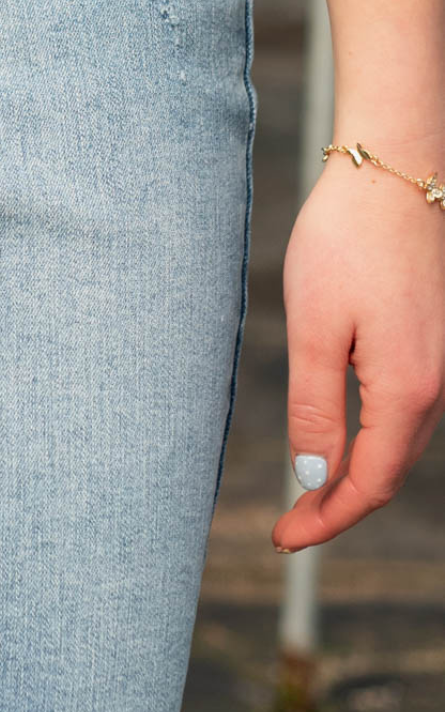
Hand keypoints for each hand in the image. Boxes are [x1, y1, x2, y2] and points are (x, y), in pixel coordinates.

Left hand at [274, 136, 444, 552]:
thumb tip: (315, 479)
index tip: (282, 542)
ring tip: (308, 496)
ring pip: (402, 443)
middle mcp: (437, 382)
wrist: (393, 169)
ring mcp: (442, 360)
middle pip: (391, 471)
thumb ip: (316, 408)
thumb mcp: (315, 329)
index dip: (326, 520)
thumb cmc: (346, 241)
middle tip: (288, 529)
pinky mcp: (435, 338)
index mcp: (408, 389)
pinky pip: (407, 410)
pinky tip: (344, 441)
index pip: (370, 484)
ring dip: (358, 475)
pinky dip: (375, 439)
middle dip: (339, 506)